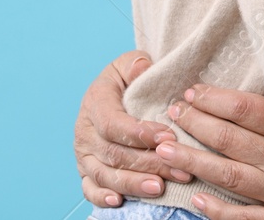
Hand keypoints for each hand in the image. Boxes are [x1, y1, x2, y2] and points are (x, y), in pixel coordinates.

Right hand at [76, 50, 191, 208]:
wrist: (115, 92)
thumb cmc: (128, 79)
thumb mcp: (130, 63)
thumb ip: (135, 64)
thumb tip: (142, 67)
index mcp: (95, 103)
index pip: (113, 123)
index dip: (140, 133)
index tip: (168, 136)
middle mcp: (85, 131)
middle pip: (114, 154)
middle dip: (149, 163)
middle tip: (179, 168)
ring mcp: (84, 154)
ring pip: (104, 175)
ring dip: (133, 183)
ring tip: (160, 187)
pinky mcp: (86, 171)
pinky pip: (90, 189)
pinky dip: (102, 197)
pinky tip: (120, 201)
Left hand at [157, 85, 263, 219]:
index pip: (247, 110)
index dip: (215, 99)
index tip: (193, 91)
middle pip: (230, 140)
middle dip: (195, 124)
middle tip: (170, 113)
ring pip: (227, 176)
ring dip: (192, 162)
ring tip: (164, 150)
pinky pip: (242, 218)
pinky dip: (216, 210)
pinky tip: (194, 200)